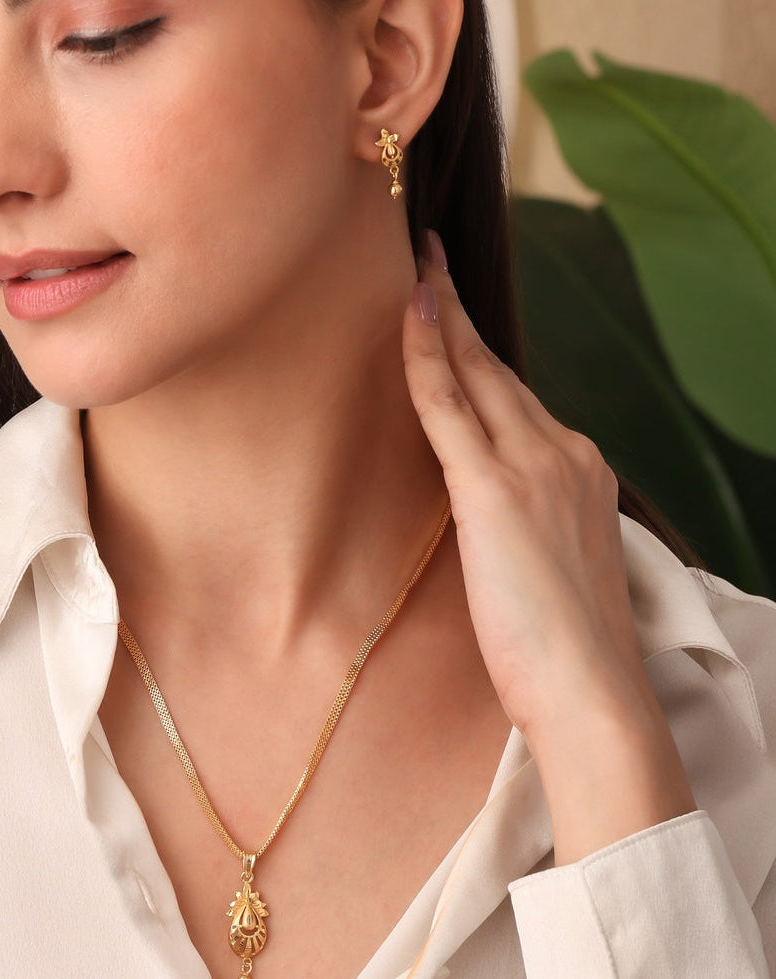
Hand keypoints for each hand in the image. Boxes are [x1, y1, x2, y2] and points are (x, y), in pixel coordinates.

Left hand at [403, 230, 695, 864]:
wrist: (592, 694)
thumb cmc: (565, 650)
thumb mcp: (551, 567)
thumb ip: (523, 524)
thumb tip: (488, 513)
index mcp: (580, 474)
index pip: (519, 400)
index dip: (485, 353)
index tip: (458, 311)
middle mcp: (565, 454)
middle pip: (500, 372)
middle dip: (463, 314)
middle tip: (431, 259)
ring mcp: (534, 467)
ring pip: (478, 376)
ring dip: (444, 318)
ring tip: (417, 266)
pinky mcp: (495, 491)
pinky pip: (450, 407)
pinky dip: (429, 357)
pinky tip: (411, 314)